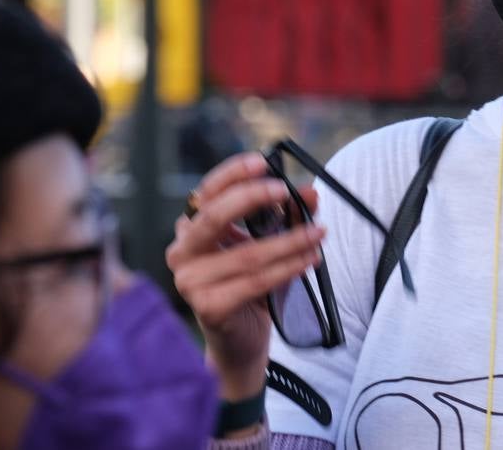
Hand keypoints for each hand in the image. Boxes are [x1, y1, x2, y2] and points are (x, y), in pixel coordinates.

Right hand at [165, 152, 325, 397]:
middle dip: (253, 198)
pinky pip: (255, 281)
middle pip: (214, 217)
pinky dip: (287, 268)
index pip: (206, 192)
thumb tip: (310, 191)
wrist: (242, 341)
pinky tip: (310, 259)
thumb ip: (286, 216)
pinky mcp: (207, 307)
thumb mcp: (269, 243)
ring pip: (246, 254)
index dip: (232, 174)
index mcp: (192, 229)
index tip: (262, 162)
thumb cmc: (252, 285)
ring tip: (319, 233)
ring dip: (289, 241)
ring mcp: (190, 282)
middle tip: (287, 191)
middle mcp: (183, 252)